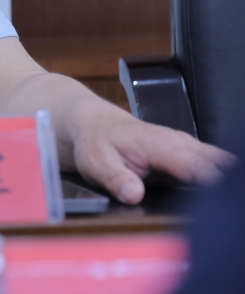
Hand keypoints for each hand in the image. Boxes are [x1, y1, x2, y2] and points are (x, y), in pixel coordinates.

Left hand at [69, 98, 233, 203]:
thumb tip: (134, 195)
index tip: (223, 201)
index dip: (213, 184)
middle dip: (228, 182)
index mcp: (159, 145)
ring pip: (219, 161)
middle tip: (232, 203)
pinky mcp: (187, 151)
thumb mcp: (96, 163)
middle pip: (216, 164)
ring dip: (228, 177)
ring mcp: (186, 145)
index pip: (196, 166)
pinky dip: (223, 172)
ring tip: (233, 199)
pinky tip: (228, 188)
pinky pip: (213, 161)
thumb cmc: (96, 142)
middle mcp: (179, 142)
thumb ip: (116, 179)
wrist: (94, 124)